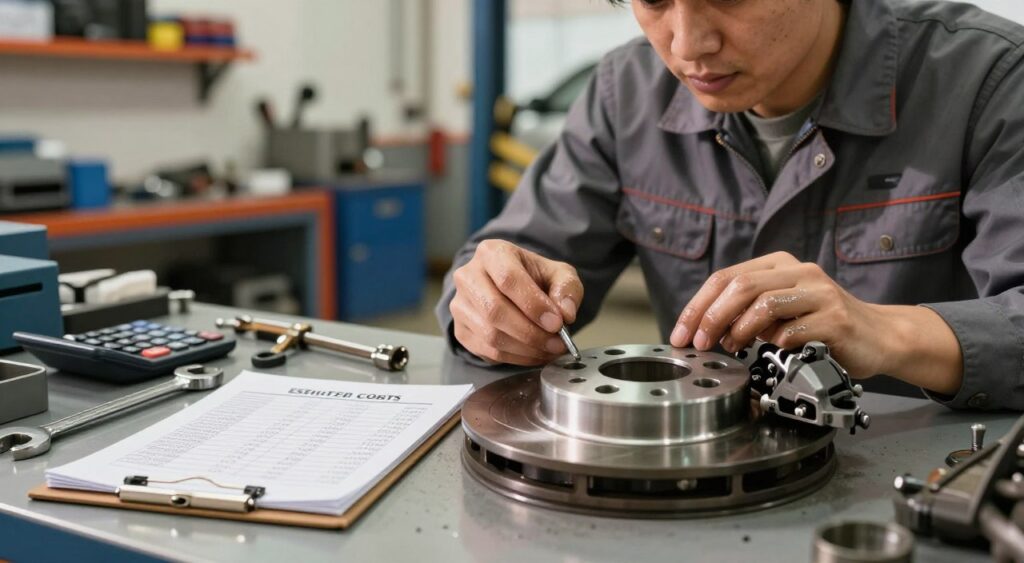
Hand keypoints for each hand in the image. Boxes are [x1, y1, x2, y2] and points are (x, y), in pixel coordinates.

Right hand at [449, 239, 582, 365]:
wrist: (511, 288)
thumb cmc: (534, 278)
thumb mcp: (559, 274)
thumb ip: (567, 289)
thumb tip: (565, 314)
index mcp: (492, 253)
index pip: (508, 278)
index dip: (533, 304)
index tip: (557, 323)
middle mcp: (468, 276)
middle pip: (495, 310)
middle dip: (531, 332)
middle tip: (557, 343)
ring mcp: (460, 305)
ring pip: (491, 335)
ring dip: (526, 349)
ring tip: (550, 350)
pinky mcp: (460, 330)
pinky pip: (487, 351)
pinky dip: (516, 358)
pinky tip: (534, 354)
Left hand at [668, 251, 955, 385]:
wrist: (878, 337)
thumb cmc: (822, 325)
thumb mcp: (779, 311)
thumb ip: (746, 311)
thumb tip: (705, 329)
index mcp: (779, 265)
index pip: (725, 277)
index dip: (697, 306)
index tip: (681, 334)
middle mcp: (799, 272)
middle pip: (741, 286)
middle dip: (711, 317)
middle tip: (700, 343)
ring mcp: (819, 292)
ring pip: (765, 303)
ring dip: (740, 330)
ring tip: (733, 347)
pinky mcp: (835, 318)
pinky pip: (793, 329)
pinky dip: (775, 342)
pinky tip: (773, 350)